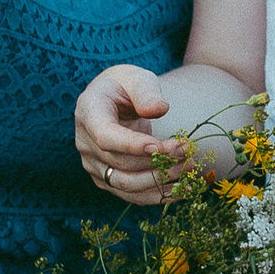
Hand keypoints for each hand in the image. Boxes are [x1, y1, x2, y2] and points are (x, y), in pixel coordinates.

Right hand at [73, 64, 186, 201]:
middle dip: (158, 160)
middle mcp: (85, 143)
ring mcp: (93, 164)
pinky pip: (131, 195)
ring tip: (189, 167)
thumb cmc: (126, 85)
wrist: (114, 101)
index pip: (106, 137)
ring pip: (126, 184)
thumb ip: (147, 91)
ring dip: (161, 180)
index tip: (161, 145)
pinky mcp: (106, 179)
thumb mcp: (137, 78)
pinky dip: (158, 195)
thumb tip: (159, 109)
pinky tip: (182, 189)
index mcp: (88, 113)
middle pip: (121, 163)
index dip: (132, 146)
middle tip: (188, 150)